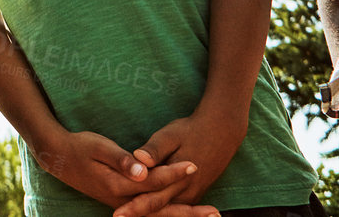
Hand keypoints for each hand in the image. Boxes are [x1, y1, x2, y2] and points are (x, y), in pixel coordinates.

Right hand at [35, 129, 198, 210]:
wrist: (58, 156)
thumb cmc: (79, 146)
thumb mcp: (98, 146)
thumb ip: (121, 159)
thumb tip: (142, 170)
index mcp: (118, 185)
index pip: (153, 181)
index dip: (173, 173)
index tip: (194, 165)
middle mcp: (123, 200)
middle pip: (161, 209)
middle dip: (189, 212)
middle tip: (215, 213)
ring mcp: (123, 204)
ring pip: (157, 215)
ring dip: (182, 216)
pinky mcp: (123, 202)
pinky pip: (150, 214)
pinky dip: (168, 215)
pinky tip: (181, 214)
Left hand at [115, 112, 243, 213]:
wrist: (221, 132)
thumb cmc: (191, 131)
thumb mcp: (170, 135)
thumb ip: (154, 150)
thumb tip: (139, 159)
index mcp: (178, 179)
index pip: (152, 199)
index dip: (134, 207)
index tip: (117, 214)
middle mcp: (186, 192)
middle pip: (159, 209)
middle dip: (138, 214)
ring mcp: (192, 195)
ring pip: (169, 210)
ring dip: (151, 214)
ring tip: (130, 216)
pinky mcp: (194, 193)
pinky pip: (177, 206)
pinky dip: (165, 211)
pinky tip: (148, 212)